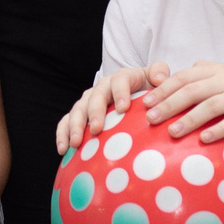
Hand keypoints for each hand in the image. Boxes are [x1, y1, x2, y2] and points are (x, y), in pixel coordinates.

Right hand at [53, 65, 168, 153]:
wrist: (136, 96)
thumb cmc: (148, 90)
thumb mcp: (156, 78)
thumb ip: (159, 73)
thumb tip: (160, 79)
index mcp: (121, 78)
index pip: (119, 81)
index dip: (120, 93)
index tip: (124, 108)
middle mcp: (101, 88)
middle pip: (95, 97)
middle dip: (95, 113)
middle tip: (98, 129)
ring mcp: (88, 101)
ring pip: (78, 110)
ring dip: (75, 126)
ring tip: (76, 143)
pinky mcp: (79, 115)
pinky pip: (66, 122)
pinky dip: (62, 134)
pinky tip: (63, 150)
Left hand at [138, 61, 223, 144]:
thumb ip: (205, 71)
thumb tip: (177, 74)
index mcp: (219, 70)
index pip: (185, 76)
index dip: (163, 88)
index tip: (145, 101)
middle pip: (193, 90)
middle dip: (169, 104)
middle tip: (150, 118)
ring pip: (211, 105)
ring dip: (190, 119)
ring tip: (172, 132)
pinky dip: (219, 130)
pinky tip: (204, 140)